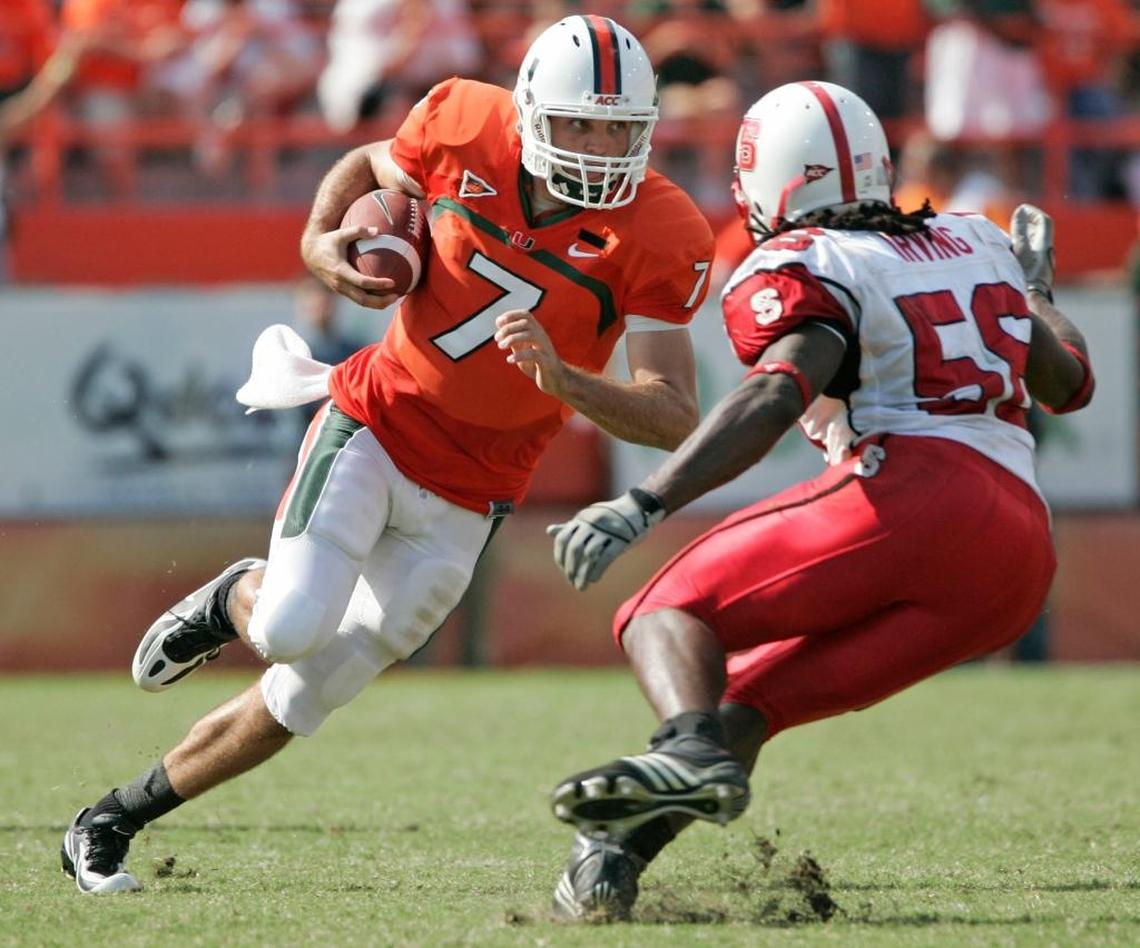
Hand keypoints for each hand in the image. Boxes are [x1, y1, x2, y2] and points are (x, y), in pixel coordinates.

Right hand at [301, 225, 399, 310]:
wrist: (311, 254)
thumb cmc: (328, 241)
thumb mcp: (341, 234)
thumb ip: (358, 231)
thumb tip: (377, 230)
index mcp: (341, 271)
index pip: (362, 282)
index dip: (378, 284)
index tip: (392, 283)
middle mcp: (340, 284)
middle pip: (364, 299)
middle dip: (381, 301)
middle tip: (397, 295)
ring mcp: (341, 290)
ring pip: (362, 303)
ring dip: (378, 304)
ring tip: (394, 298)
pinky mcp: (342, 291)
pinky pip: (359, 300)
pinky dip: (372, 300)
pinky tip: (384, 295)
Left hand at [494, 309, 565, 395]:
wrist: (555, 380)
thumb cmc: (536, 364)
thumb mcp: (523, 350)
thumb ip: (514, 340)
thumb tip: (501, 329)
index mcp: (537, 332)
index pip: (526, 315)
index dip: (511, 315)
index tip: (498, 322)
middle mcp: (542, 337)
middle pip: (526, 323)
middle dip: (508, 328)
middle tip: (497, 339)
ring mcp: (545, 349)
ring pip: (530, 335)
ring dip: (512, 338)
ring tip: (501, 346)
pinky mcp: (546, 362)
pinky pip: (533, 355)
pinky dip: (519, 356)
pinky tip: (509, 359)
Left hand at [547, 490, 665, 589]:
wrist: (639, 507)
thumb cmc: (611, 516)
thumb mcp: (589, 518)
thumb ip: (571, 527)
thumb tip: (549, 531)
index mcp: (582, 518)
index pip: (563, 538)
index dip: (560, 556)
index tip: (563, 570)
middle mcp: (592, 522)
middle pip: (575, 548)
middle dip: (571, 568)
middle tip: (571, 581)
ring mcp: (608, 529)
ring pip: (590, 555)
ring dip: (583, 573)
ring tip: (581, 586)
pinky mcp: (622, 538)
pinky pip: (606, 557)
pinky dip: (598, 570)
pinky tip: (594, 579)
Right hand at [1010, 204, 1054, 300]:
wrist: (1030, 302)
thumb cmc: (1024, 276)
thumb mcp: (1020, 249)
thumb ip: (1020, 230)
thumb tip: (1021, 211)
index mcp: (1044, 246)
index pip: (1044, 222)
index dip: (1033, 213)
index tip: (1021, 209)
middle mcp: (1045, 254)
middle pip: (1040, 234)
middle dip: (1028, 224)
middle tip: (1016, 219)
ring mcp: (1040, 265)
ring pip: (1034, 245)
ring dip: (1023, 238)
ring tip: (1009, 237)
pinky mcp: (1034, 275)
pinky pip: (1029, 257)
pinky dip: (1020, 251)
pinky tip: (1009, 256)